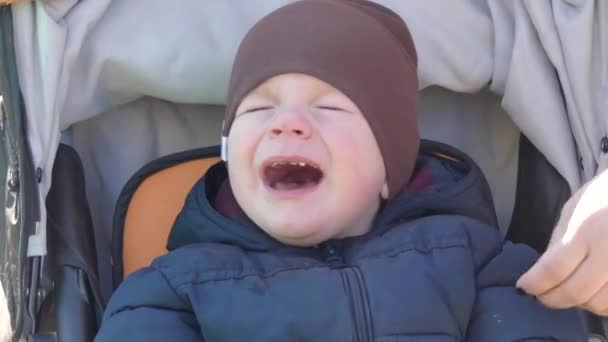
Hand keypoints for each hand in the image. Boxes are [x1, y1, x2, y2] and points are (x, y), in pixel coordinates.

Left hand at [517, 170, 607, 314]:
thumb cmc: (603, 197)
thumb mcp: (572, 211)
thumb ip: (559, 242)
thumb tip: (544, 272)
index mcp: (585, 231)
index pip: (553, 269)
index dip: (535, 284)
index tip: (523, 287)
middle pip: (575, 292)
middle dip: (551, 299)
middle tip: (540, 296)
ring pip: (599, 304)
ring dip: (577, 304)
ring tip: (566, 292)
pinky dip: (601, 304)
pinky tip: (592, 294)